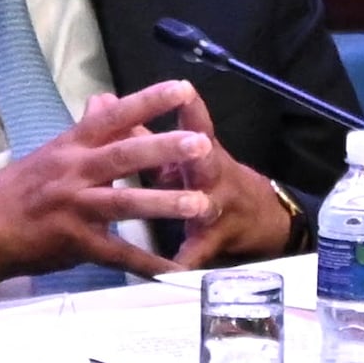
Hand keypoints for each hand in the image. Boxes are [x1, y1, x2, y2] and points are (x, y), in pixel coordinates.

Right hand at [0, 83, 223, 305]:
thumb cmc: (18, 190)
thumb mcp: (52, 152)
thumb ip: (85, 132)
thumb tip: (105, 101)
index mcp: (70, 146)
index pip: (113, 117)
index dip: (147, 101)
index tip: (181, 88)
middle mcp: (74, 172)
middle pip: (124, 156)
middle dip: (164, 150)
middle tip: (201, 144)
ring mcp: (74, 208)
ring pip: (124, 203)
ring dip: (163, 203)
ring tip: (200, 204)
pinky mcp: (75, 242)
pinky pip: (117, 254)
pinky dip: (147, 264)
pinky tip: (173, 271)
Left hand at [127, 84, 296, 271]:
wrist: (259, 216)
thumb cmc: (207, 176)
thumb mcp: (179, 155)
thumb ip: (141, 132)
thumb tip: (104, 105)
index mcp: (200, 151)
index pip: (196, 124)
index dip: (191, 108)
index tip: (184, 89)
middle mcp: (212, 174)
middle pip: (205, 160)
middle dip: (197, 152)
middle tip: (198, 145)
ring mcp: (217, 208)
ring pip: (207, 204)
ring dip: (198, 204)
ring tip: (195, 207)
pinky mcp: (215, 240)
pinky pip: (198, 253)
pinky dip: (185, 262)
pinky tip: (172, 272)